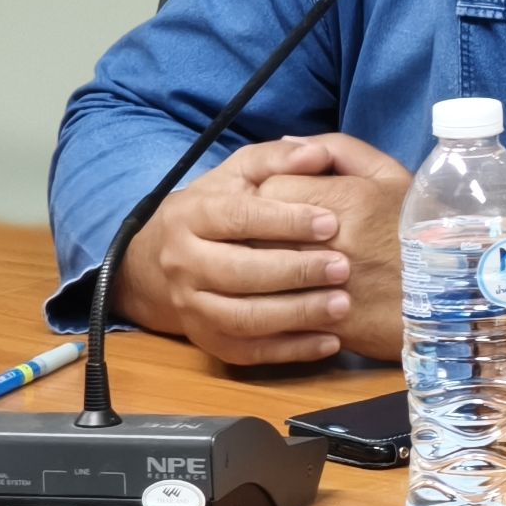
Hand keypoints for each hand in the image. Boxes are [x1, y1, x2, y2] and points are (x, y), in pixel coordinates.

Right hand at [113, 137, 352, 365]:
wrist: (162, 260)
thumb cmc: (218, 208)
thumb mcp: (240, 173)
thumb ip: (278, 158)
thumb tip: (317, 153)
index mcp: (192, 216)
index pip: (238, 218)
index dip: (285, 221)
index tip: (331, 222)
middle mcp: (185, 263)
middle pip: (239, 272)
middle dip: (295, 272)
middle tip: (343, 267)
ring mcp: (192, 307)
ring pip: (243, 318)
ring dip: (296, 315)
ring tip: (342, 304)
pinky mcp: (207, 340)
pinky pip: (248, 352)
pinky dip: (290, 350)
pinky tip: (330, 340)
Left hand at [254, 134, 411, 360]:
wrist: (451, 298)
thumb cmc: (420, 228)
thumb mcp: (393, 176)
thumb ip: (341, 149)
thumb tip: (289, 143)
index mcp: (349, 200)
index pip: (271, 186)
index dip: (269, 190)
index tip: (280, 197)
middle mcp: (330, 243)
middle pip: (257, 228)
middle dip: (257, 226)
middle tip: (270, 229)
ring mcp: (324, 287)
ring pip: (258, 270)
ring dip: (256, 263)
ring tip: (269, 259)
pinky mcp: (320, 324)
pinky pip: (271, 309)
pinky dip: (265, 301)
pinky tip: (275, 294)